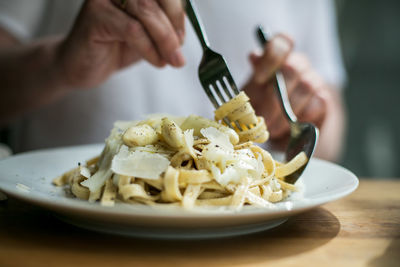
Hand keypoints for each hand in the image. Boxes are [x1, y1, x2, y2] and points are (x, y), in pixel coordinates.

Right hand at [56, 0, 184, 88]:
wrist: (83, 66)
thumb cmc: (116, 47)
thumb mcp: (149, 35)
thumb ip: (166, 26)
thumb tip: (183, 32)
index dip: (178, 12)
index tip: (182, 37)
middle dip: (174, 25)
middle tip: (178, 51)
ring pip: (147, 12)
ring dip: (164, 40)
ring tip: (171, 60)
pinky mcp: (95, 14)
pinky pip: (133, 30)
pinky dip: (149, 49)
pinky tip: (156, 62)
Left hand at [243, 34, 328, 146]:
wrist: (285, 131)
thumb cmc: (263, 107)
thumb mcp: (251, 94)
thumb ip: (253, 78)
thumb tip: (254, 55)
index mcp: (277, 58)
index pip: (282, 42)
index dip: (272, 56)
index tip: (259, 79)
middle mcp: (297, 64)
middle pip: (292, 67)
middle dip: (274, 97)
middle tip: (263, 118)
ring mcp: (313, 80)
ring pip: (306, 86)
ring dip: (287, 112)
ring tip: (273, 129)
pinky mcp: (324, 99)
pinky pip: (319, 102)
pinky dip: (303, 117)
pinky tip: (292, 127)